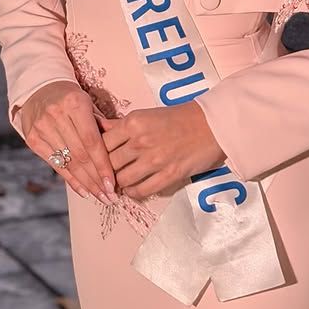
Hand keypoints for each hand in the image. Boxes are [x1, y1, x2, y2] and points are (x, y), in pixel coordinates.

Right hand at [17, 81, 119, 205]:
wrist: (40, 89)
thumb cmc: (72, 99)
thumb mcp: (90, 104)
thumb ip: (104, 125)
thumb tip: (124, 150)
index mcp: (75, 104)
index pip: (92, 141)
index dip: (103, 165)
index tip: (113, 183)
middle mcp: (56, 116)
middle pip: (80, 155)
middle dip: (97, 179)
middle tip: (110, 196)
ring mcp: (42, 128)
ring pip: (68, 163)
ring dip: (86, 183)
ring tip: (100, 196)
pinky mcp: (33, 139)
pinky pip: (55, 165)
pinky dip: (71, 180)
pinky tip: (84, 191)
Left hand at [98, 101, 226, 200]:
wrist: (212, 124)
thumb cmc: (179, 118)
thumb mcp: (147, 115)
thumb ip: (121, 125)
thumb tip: (98, 128)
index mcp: (134, 122)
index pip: (101, 143)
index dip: (96, 155)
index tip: (95, 161)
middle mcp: (141, 141)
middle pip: (109, 163)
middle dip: (105, 172)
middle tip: (104, 176)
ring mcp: (154, 160)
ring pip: (122, 179)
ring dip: (118, 184)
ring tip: (119, 184)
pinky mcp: (168, 175)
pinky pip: (141, 191)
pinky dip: (133, 193)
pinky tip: (133, 190)